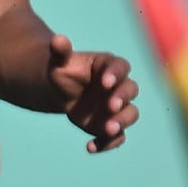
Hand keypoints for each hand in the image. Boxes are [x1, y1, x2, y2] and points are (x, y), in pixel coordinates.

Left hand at [48, 36, 138, 150]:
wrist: (59, 91)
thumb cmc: (62, 71)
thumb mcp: (59, 62)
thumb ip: (61, 52)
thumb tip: (57, 39)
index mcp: (109, 66)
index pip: (120, 67)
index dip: (115, 74)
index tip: (105, 82)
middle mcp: (118, 86)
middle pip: (130, 90)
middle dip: (122, 98)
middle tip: (111, 106)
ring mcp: (117, 107)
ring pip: (130, 114)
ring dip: (122, 122)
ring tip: (107, 129)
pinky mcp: (111, 125)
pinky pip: (117, 136)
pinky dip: (107, 143)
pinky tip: (90, 147)